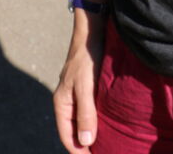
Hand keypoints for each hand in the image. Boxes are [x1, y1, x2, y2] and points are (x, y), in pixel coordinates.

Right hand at [54, 20, 105, 152]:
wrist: (92, 30)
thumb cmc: (87, 58)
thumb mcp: (86, 86)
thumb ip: (85, 114)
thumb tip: (85, 143)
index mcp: (62, 103)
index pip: (67, 138)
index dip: (79, 153)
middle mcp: (68, 101)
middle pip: (74, 132)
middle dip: (86, 147)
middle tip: (106, 153)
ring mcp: (77, 94)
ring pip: (83, 122)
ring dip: (93, 135)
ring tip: (109, 146)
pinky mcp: (88, 88)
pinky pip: (91, 111)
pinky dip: (98, 121)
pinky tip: (110, 125)